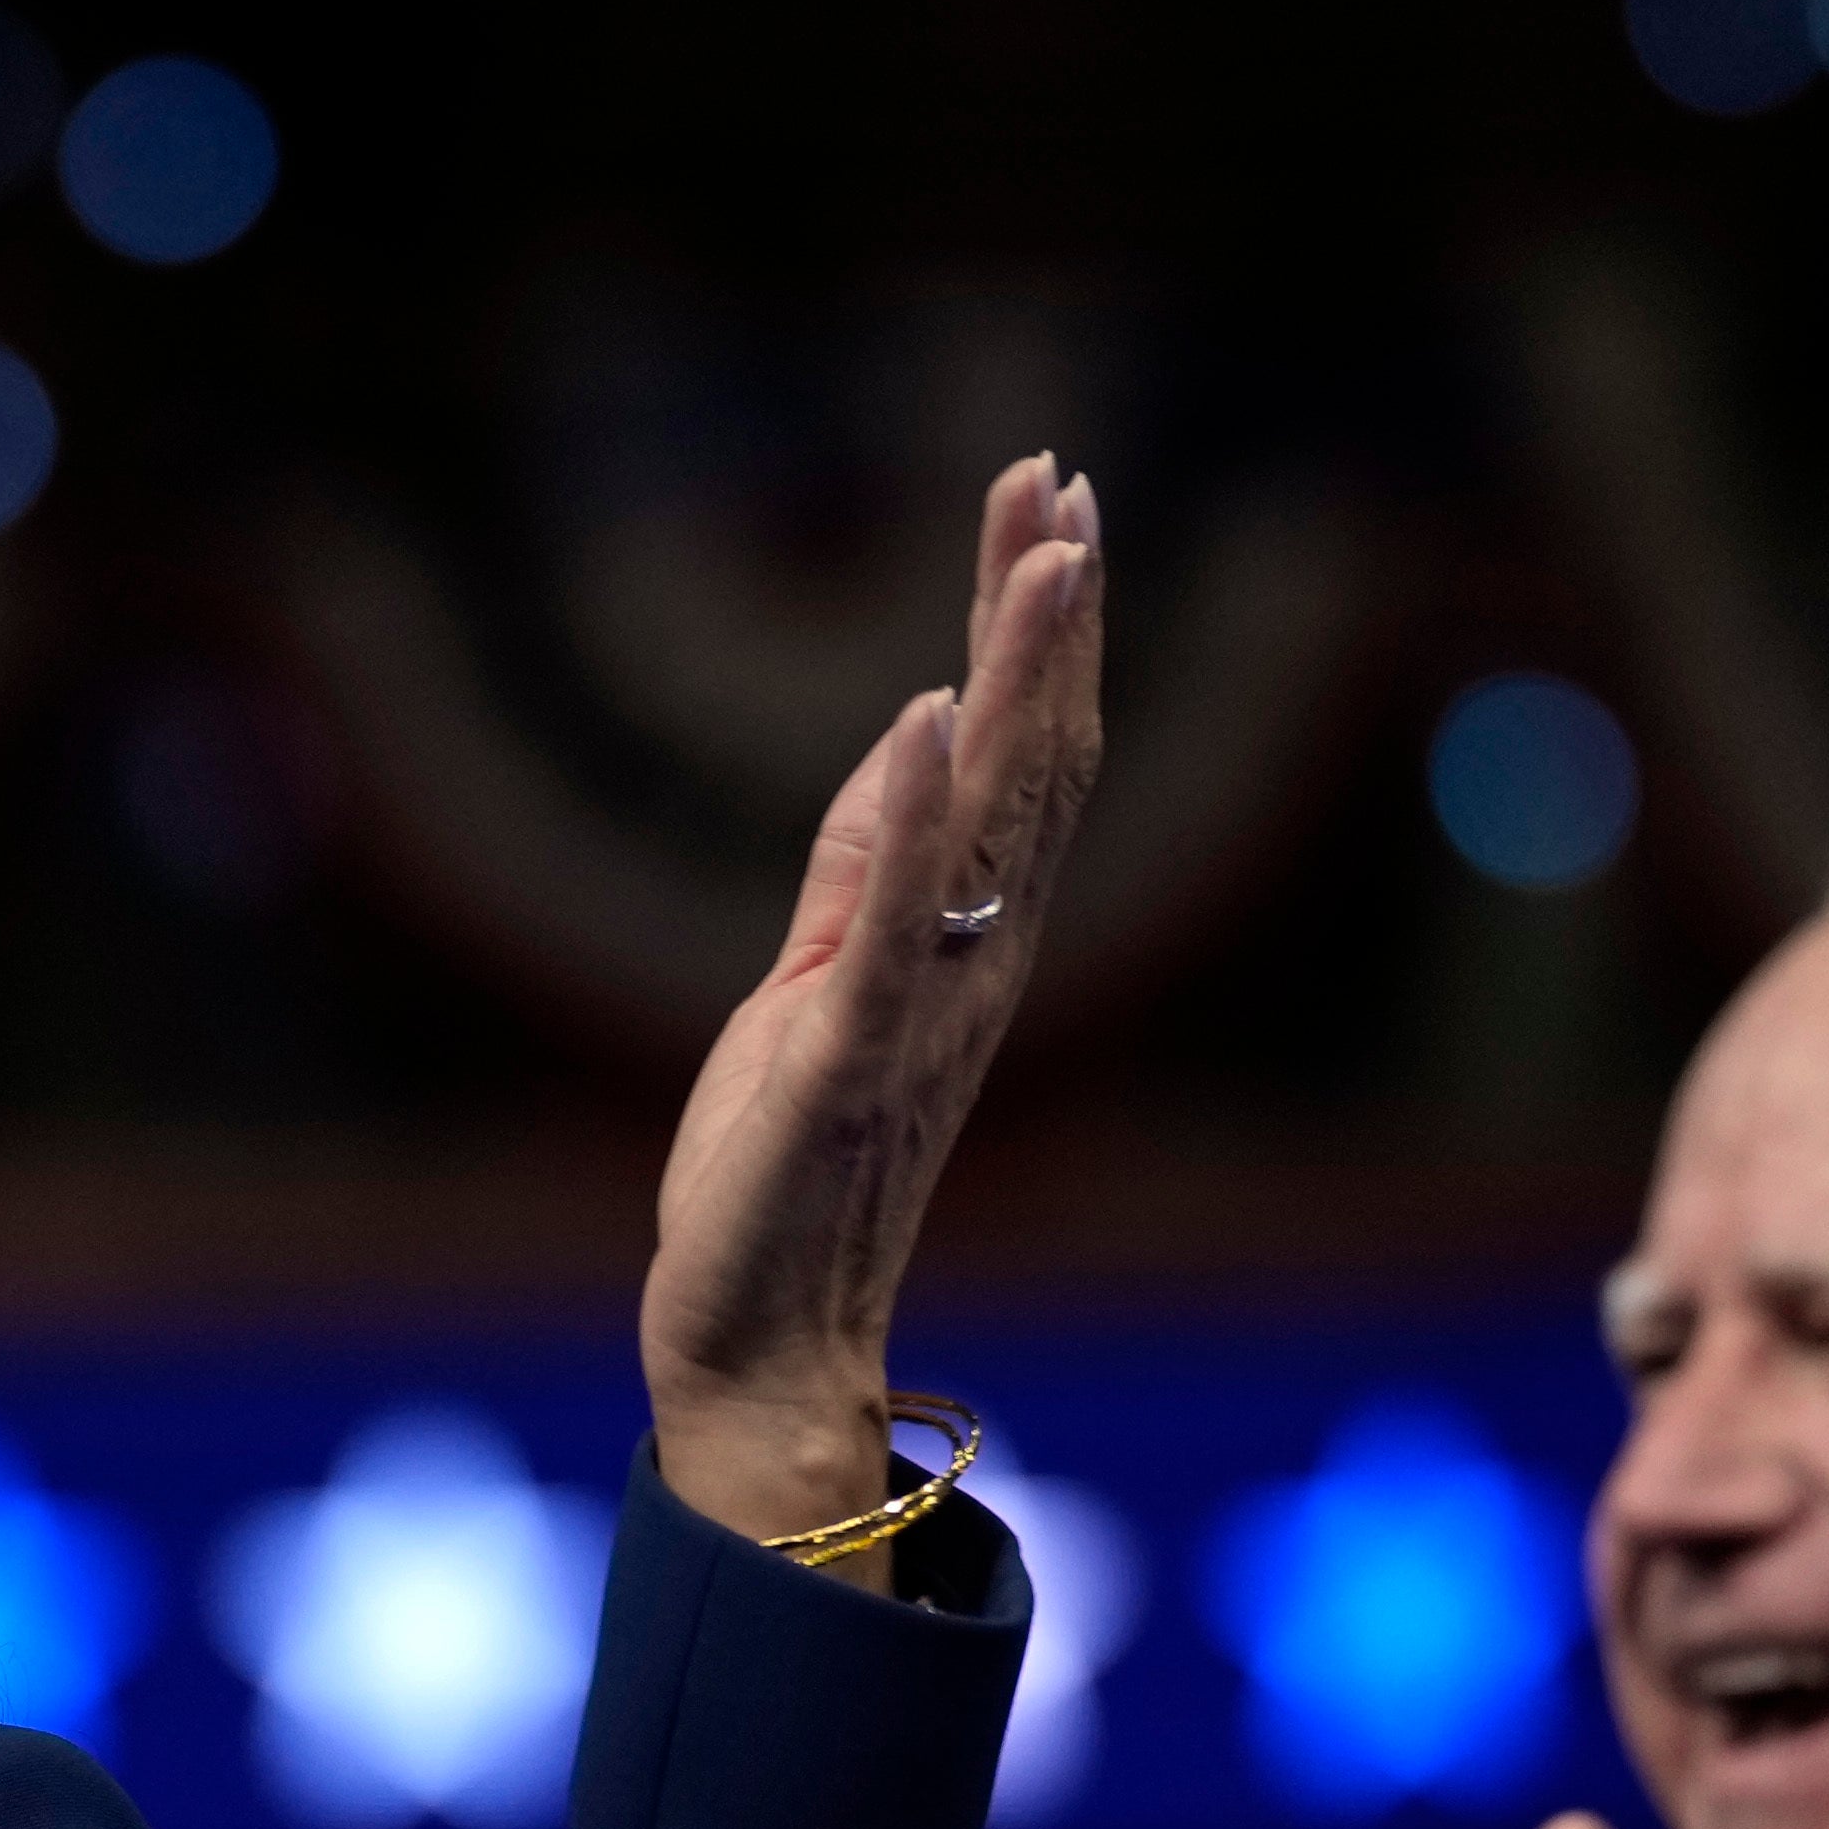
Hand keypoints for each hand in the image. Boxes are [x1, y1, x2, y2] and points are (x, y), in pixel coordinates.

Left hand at [638, 452, 1109, 1549]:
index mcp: (964, 946)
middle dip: (1048, 621)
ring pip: (993, 823)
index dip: (1039, 635)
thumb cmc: (779, 1178)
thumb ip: (860, 874)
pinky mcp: (847, 1058)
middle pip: (1034, 764)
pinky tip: (928, 715)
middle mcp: (973, 965)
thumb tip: (908, 742)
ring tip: (1047, 556)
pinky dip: (911, 819)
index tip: (1052, 506)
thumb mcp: (810, 989)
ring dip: (1020, 683)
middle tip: (1066, 484)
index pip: (1023, 763)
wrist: (762, 1344)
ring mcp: (921, 1009)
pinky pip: (892, 925)